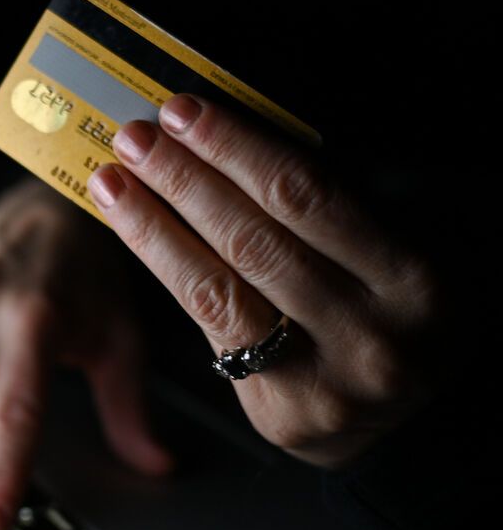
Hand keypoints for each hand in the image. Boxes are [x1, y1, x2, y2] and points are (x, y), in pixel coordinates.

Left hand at [88, 94, 436, 466]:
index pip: (304, 196)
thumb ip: (322, 199)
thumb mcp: (391, 241)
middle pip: (252, 242)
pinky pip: (212, 330)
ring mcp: (326, 386)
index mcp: (415, 277)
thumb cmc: (394, 303)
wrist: (414, 408)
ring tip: (114, 182)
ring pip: (217, 292)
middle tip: (134, 138)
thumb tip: (220, 135)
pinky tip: (139, 234)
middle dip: (183, 180)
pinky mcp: (281, 417)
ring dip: (154, 228)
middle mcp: (373, 337)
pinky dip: (170, 274)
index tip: (184, 111)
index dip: (234, 148)